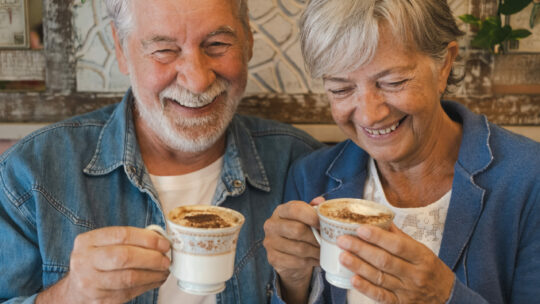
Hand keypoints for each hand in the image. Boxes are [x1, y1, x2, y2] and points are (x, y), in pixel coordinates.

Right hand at [37, 226, 170, 303]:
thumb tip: (160, 240)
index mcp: (87, 241)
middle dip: (152, 258)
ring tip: (164, 270)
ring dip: (153, 274)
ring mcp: (91, 283)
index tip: (164, 243)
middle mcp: (85, 261)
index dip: (148, 239)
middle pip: (125, 257)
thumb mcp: (103, 244)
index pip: (122, 234)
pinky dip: (148, 285)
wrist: (75, 290)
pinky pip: (130, 292)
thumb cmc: (96, 262)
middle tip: (166, 259)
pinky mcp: (101, 301)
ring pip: (130, 278)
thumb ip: (128, 239)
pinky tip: (155, 279)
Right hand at [263, 197, 322, 303]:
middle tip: (327, 242)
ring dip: (316, 251)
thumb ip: (313, 208)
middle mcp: (272, 225)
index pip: (295, 210)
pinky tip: (316, 260)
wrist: (286, 252)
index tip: (324, 224)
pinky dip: (310, 262)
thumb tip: (320, 201)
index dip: (312, 217)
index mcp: (280, 211)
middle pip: (298, 230)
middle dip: (316, 237)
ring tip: (324, 251)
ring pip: (299, 248)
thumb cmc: (298, 230)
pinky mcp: (273, 258)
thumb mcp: (305, 216)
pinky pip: (297, 261)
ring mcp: (270, 242)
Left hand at [337, 223, 454, 303]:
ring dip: (359, 266)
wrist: (446, 297)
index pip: (398, 245)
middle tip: (343, 240)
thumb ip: (399, 236)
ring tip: (343, 255)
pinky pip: (381, 296)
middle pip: (385, 261)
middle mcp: (414, 275)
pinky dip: (366, 288)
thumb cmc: (429, 269)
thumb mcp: (421, 250)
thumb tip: (378, 218)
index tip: (360, 228)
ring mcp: (407, 291)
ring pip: (380, 278)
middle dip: (361, 249)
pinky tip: (353, 279)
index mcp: (421, 257)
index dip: (378, 237)